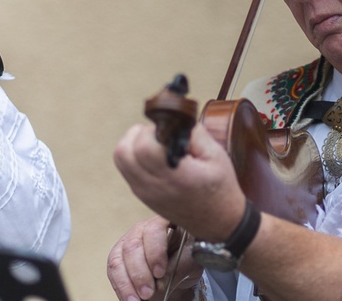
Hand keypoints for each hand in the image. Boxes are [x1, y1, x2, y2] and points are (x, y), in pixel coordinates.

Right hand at [107, 215, 201, 300]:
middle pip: (133, 246)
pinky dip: (121, 288)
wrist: (177, 272)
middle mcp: (142, 229)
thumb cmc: (186, 260)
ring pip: (118, 260)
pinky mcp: (118, 257)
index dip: (155, 252)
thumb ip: (179, 265)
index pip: (154, 230)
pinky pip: (113, 272)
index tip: (160, 273)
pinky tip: (129, 299)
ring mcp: (127, 242)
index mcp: (164, 222)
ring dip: (127, 283)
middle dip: (139, 273)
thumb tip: (161, 278)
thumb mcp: (191, 261)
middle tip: (148, 293)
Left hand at [113, 121, 246, 242]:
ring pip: (121, 159)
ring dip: (133, 144)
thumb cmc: (220, 189)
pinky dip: (135, 156)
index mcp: (174, 176)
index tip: (170, 131)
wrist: (218, 222)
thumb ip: (195, 133)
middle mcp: (154, 186)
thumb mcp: (216, 155)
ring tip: (156, 144)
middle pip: (123, 151)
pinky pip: (126, 169)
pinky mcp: (142, 195)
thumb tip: (175, 119)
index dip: (154, 131)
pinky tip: (155, 157)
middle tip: (161, 135)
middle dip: (139, 134)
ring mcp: (144, 192)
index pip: (143, 146)